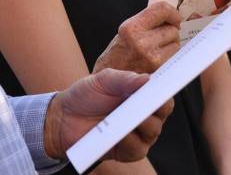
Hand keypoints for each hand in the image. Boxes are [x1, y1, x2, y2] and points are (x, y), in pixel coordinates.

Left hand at [43, 69, 172, 161]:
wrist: (63, 118)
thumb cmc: (85, 96)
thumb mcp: (103, 80)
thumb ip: (125, 78)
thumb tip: (148, 79)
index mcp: (141, 94)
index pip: (163, 92)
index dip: (167, 88)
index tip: (164, 85)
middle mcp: (144, 114)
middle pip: (162, 112)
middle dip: (154, 106)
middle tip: (142, 100)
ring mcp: (138, 134)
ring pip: (152, 131)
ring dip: (141, 123)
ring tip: (126, 117)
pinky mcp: (129, 151)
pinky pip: (138, 148)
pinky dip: (130, 141)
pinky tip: (119, 134)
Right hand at [94, 2, 181, 73]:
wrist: (108, 82)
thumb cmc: (117, 56)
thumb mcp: (126, 31)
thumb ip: (146, 21)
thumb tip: (169, 15)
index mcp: (131, 28)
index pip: (162, 10)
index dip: (172, 13)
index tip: (174, 17)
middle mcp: (141, 42)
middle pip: (172, 29)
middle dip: (168, 32)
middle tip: (157, 38)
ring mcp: (150, 58)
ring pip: (176, 44)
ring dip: (169, 45)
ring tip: (154, 50)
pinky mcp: (157, 70)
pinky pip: (173, 58)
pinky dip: (169, 58)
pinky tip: (156, 60)